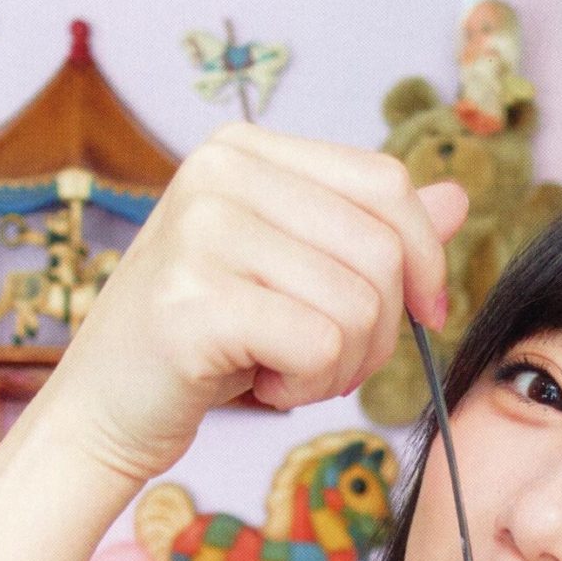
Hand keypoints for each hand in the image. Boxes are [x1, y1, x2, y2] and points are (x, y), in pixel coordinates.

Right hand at [42, 120, 468, 491]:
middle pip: (382, 249)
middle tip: (323, 358)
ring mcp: (201, 232)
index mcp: (246, 150)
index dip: (425, 256)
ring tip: (280, 367)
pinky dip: (307, 384)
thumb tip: (458, 196)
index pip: (385, 182)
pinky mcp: (195, 302)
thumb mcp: (293, 273)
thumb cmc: (204, 343)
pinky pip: (321, 345)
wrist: (103, 410)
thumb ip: (368, 231)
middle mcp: (219, 172)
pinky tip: (259, 382)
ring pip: (358, 304)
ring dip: (339, 364)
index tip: (423, 312)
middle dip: (379, 329)